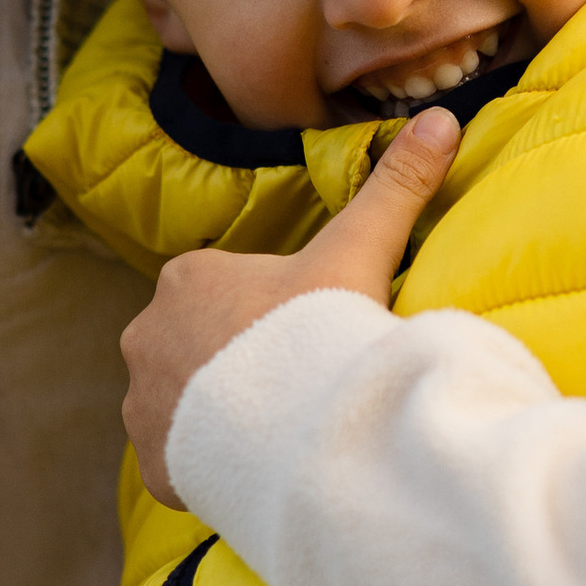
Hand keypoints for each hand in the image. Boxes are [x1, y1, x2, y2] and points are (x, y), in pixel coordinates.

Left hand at [120, 106, 459, 505]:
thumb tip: (442, 118)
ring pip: (182, 404)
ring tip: (279, 430)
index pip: (222, 289)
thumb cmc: (320, 331)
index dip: (269, 313)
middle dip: (236, 364)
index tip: (307, 335)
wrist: (302, 433)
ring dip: (219, 416)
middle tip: (297, 385)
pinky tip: (255, 467)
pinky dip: (208, 466)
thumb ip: (395, 186)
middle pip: (196, 345)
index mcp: (188, 277)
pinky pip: (178, 461)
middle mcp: (146, 334)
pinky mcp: (153, 462)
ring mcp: (143, 402)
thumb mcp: (360, 251)